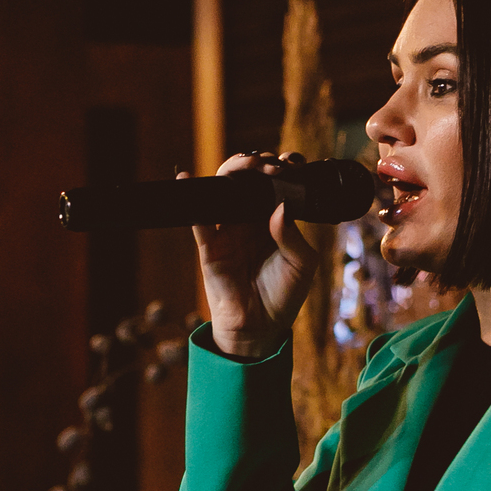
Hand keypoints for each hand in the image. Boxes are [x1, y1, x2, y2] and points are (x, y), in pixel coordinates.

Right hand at [189, 152, 318, 358]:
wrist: (259, 328)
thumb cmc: (283, 297)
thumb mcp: (302, 265)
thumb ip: (293, 236)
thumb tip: (279, 207)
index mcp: (274, 220)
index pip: (275, 184)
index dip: (281, 167)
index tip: (290, 163)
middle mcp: (250, 220)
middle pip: (247, 179)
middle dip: (257, 162)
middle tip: (270, 164)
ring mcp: (227, 230)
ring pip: (223, 189)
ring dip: (233, 171)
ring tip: (248, 165)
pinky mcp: (209, 244)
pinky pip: (198, 217)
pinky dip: (192, 196)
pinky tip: (188, 179)